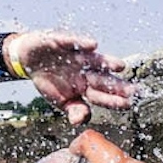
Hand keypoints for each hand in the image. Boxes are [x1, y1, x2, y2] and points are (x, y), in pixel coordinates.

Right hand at [3, 31, 133, 125]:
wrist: (28, 59)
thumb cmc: (49, 81)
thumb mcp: (60, 101)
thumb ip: (74, 110)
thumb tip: (81, 121)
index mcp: (86, 85)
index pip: (102, 95)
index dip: (114, 100)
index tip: (128, 105)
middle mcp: (85, 70)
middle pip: (104, 78)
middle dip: (117, 85)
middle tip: (134, 90)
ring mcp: (76, 55)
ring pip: (93, 59)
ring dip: (106, 62)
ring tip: (120, 66)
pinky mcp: (62, 41)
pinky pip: (72, 42)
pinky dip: (81, 42)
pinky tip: (92, 45)